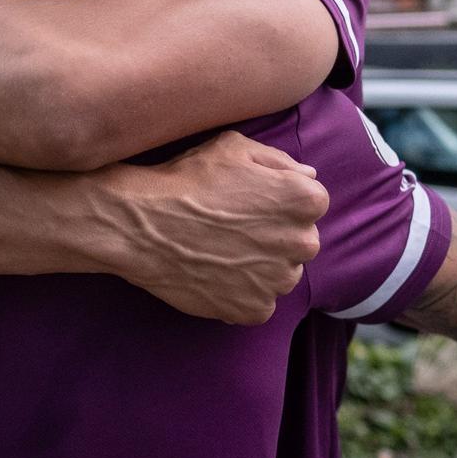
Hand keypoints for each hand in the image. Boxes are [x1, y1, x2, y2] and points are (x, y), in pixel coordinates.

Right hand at [105, 131, 326, 324]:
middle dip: (277, 235)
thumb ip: (279, 161)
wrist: (144, 225)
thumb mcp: (234, 148)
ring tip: (224, 252)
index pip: (312, 203)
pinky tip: (217, 274)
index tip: (251, 202)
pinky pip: (260, 303)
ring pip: (282, 274)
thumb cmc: (188, 180)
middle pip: (301, 241)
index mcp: (304, 199)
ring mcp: (278, 280)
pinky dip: (243, 294)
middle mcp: (301, 242)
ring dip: (262, 266)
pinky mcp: (255, 309)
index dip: (280, 202)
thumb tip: (308, 177)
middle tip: (235, 228)